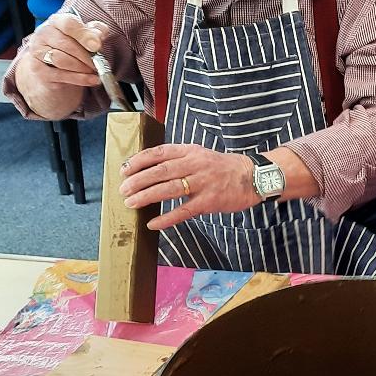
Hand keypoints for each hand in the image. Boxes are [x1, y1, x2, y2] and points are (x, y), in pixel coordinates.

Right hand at [20, 14, 110, 88]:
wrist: (51, 68)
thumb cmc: (72, 48)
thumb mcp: (86, 36)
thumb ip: (96, 31)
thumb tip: (99, 35)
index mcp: (56, 21)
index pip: (68, 23)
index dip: (84, 35)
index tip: (96, 46)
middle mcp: (43, 34)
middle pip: (66, 44)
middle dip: (86, 56)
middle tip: (99, 63)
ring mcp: (38, 52)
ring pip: (62, 60)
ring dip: (82, 67)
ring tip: (94, 71)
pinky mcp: (38, 70)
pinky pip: (60, 75)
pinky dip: (79, 78)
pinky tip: (92, 80)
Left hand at [120, 144, 260, 229]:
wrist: (253, 176)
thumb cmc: (222, 168)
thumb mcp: (200, 155)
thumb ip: (178, 160)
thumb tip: (147, 170)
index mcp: (190, 151)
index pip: (159, 153)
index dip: (138, 161)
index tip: (123, 170)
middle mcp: (195, 164)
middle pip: (160, 172)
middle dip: (138, 181)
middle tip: (123, 190)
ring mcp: (203, 183)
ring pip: (169, 189)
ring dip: (147, 197)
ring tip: (131, 204)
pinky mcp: (210, 201)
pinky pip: (183, 211)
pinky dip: (166, 218)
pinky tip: (153, 224)